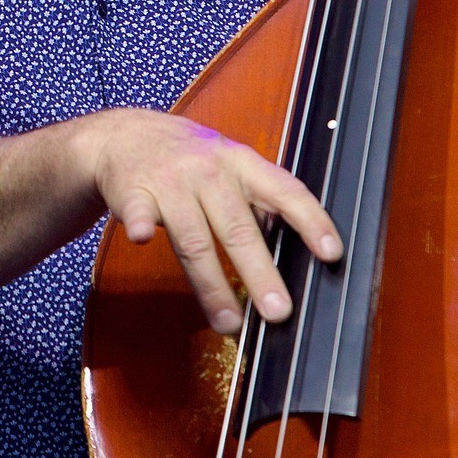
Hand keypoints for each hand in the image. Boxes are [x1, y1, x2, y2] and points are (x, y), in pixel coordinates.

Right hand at [80, 108, 342, 334]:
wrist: (126, 134)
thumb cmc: (188, 157)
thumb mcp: (232, 165)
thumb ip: (260, 201)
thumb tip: (296, 252)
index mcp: (242, 165)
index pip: (285, 192)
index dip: (311, 221)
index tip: (331, 253)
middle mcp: (209, 171)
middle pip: (237, 227)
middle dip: (259, 272)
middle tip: (278, 311)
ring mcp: (171, 181)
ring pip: (194, 238)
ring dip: (212, 284)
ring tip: (229, 322)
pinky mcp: (134, 192)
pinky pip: (139, 212)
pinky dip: (142, 225)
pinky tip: (144, 239)